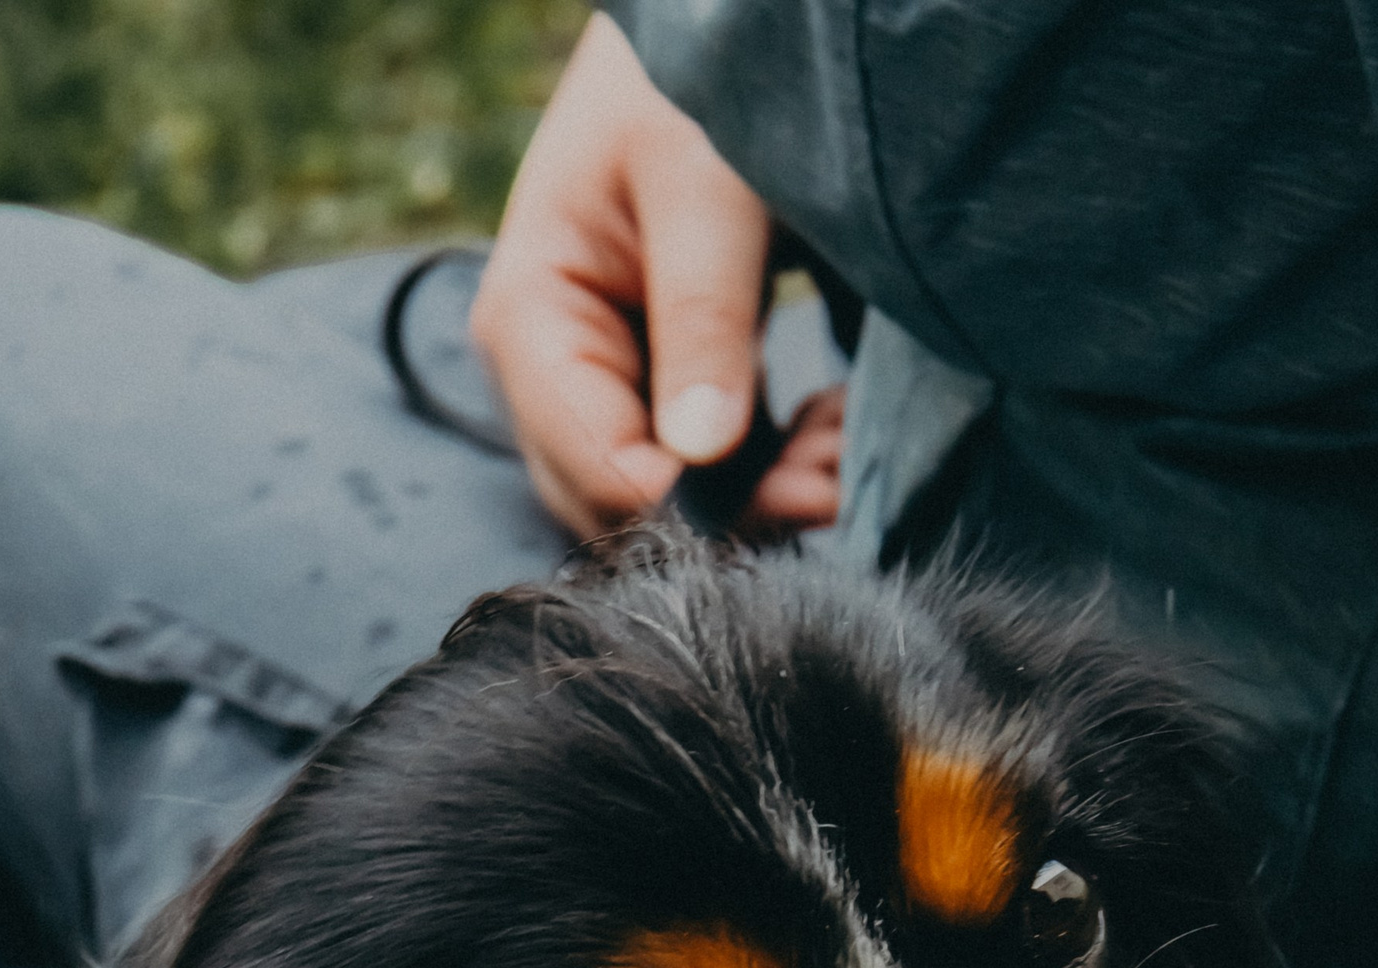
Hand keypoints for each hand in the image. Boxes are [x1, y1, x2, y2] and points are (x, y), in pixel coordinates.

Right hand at [470, 14, 842, 541]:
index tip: (800, 490)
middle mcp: (547, 372)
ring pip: (668, 501)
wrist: (708, 30)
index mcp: (530, 320)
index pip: (596, 467)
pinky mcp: (651, 389)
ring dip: (763, 496)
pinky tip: (829, 433)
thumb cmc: (688, 85)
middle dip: (733, 509)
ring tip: (848, 453)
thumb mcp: (706, 186)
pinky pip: (702, 470)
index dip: (690, 504)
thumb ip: (704, 315)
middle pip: (623, 505)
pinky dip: (771, 468)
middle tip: (842, 478)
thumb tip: (702, 452)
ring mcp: (595, 386)